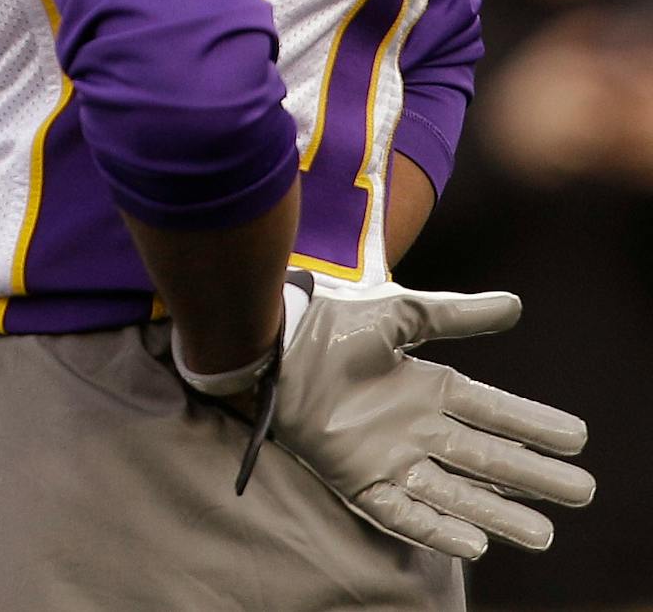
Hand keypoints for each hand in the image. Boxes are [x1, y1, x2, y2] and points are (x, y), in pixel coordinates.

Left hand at [262, 276, 592, 560]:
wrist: (269, 341)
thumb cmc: (329, 320)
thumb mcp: (398, 311)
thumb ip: (454, 313)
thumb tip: (514, 304)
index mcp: (426, 387)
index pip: (492, 411)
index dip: (532, 424)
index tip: (576, 437)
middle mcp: (414, 427)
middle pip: (484, 459)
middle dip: (532, 477)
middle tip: (579, 492)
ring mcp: (387, 455)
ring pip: (454, 493)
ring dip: (497, 515)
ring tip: (543, 535)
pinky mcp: (355, 476)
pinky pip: (402, 513)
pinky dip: (437, 529)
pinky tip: (474, 544)